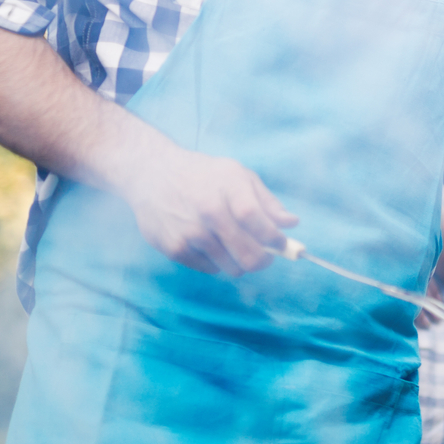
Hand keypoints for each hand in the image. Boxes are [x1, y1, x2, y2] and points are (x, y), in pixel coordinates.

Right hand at [121, 143, 297, 275]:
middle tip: (265, 255)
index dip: (275, 239)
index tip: (282, 245)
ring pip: (232, 268)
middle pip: (248, 254)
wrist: (152, 174)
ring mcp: (190, 233)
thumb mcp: (237, 176)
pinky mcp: (174, 249)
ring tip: (234, 245)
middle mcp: (209, 212)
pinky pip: (210, 269)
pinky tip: (209, 243)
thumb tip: (291, 223)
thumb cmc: (202, 175)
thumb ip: (267, 202)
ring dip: (240, 262)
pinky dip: (216, 262)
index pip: (258, 222)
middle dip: (264, 260)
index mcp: (229, 189)